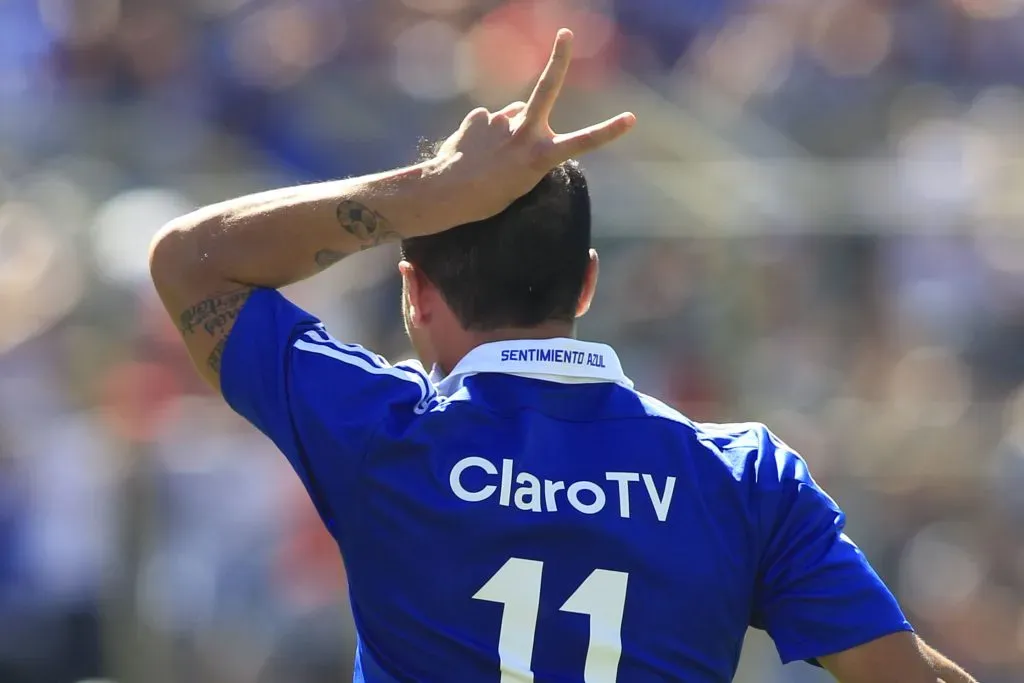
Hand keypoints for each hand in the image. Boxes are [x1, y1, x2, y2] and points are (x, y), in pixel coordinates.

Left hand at [428, 28, 635, 224]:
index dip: (608, 131)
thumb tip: (518, 113)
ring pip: (511, 116)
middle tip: (565, 33)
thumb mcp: (520, 181)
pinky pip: (487, 122)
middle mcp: (524, 133)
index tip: (630, 118)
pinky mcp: (478, 117)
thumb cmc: (488, 197)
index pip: (582, 142)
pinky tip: (473, 150)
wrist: (448, 194)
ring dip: (506, 129)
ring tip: (490, 155)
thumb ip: (527, 145)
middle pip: (546, 88)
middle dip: (559, 59)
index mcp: (540, 156)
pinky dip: (483, 133)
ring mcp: (500, 121)